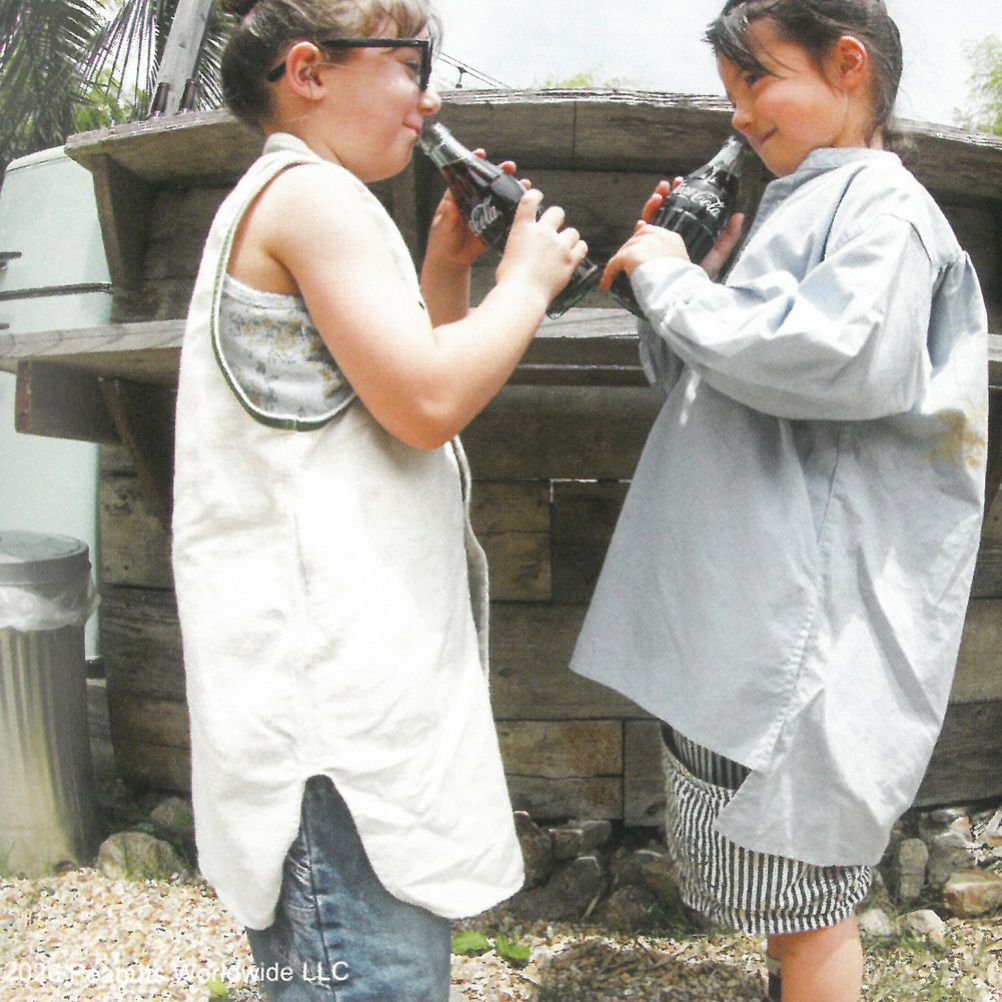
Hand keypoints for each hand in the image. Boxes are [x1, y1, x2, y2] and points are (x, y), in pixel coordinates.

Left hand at [425, 154, 525, 269]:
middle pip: (488, 182)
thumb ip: (447, 216)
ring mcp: (485, 211)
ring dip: (512, 187)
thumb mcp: (443, 227)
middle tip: (510, 166)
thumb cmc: (442, 240)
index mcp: (458, 195)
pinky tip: (526, 202)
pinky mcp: (493, 225)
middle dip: (499, 172)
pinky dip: (516, 208)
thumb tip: (449, 204)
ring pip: (500, 195)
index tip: (481, 152)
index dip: (474, 162)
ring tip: (524, 182)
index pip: (467, 175)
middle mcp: (474, 199)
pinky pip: (506, 214)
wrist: (452, 260)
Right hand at [496, 188, 588, 304]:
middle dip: (556, 218)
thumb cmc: (509, 281)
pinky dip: (579, 249)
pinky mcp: (570, 261)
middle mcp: (543, 232)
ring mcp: (559, 246)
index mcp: (523, 228)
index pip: (530, 200)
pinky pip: (582, 247)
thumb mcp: (507, 256)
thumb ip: (518, 246)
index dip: (535, 195)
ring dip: (569, 238)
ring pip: (572, 231)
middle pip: (557, 212)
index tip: (538, 196)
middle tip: (553, 229)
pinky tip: (575, 254)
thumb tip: (522, 250)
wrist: (522, 295)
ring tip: (564, 247)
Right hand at [601, 176, 745, 286]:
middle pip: (659, 213)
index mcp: (677, 236)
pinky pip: (635, 242)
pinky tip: (642, 223)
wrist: (682, 299)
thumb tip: (740, 215)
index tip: (680, 182)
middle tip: (666, 185)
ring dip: (650, 207)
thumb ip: (728, 237)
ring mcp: (650, 248)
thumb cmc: (695, 279)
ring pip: (647, 222)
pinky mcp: (640, 258)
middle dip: (662, 197)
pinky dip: (638, 231)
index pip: (674, 211)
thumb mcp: (716, 255)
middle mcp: (662, 240)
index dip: (676, 195)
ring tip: (658, 196)